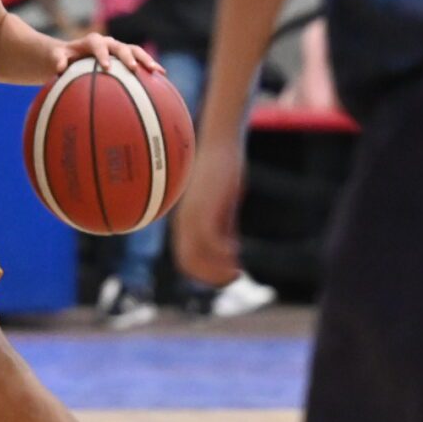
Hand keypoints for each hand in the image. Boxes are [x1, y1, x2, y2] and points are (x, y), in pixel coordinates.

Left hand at [55, 32, 163, 77]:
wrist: (74, 54)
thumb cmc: (65, 57)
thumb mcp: (58, 58)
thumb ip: (58, 60)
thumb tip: (59, 68)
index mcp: (92, 41)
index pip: (98, 44)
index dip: (102, 54)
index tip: (106, 67)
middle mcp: (109, 43)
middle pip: (121, 47)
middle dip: (128, 57)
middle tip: (134, 69)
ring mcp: (119, 49)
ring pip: (135, 51)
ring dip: (146, 60)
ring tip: (157, 71)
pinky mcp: (126, 57)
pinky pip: (140, 60)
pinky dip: (150, 66)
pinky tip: (162, 76)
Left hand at [173, 140, 243, 287]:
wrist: (221, 145)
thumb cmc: (223, 173)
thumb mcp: (222, 206)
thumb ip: (223, 227)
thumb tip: (230, 249)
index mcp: (185, 223)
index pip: (186, 260)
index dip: (204, 273)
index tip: (227, 273)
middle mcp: (183, 222)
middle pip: (188, 263)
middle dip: (211, 276)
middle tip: (236, 276)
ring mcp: (191, 216)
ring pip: (196, 256)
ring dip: (218, 268)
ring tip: (238, 269)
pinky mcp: (204, 208)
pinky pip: (209, 240)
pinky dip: (223, 251)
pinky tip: (238, 248)